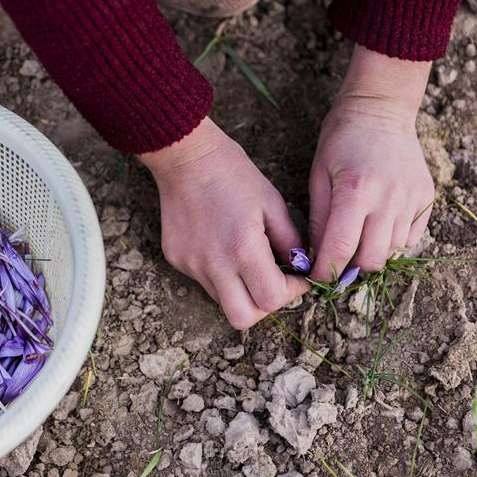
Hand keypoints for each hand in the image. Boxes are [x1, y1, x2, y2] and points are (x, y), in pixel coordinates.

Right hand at [140, 118, 309, 329]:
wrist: (185, 157)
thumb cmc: (232, 173)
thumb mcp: (272, 202)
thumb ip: (290, 240)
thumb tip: (300, 266)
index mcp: (243, 249)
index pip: (272, 299)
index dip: (292, 293)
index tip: (297, 277)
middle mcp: (214, 265)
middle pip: (243, 318)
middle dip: (264, 306)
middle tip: (273, 284)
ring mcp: (191, 265)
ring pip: (222, 301)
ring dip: (242, 290)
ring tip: (247, 261)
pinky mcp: (176, 260)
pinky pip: (204, 281)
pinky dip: (220, 274)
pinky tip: (221, 245)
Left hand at [309, 46, 434, 280]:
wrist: (380, 109)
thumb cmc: (341, 141)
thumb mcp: (319, 177)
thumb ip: (319, 220)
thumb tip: (315, 257)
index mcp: (355, 192)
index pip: (341, 249)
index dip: (326, 271)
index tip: (316, 277)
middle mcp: (389, 199)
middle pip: (372, 260)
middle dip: (351, 268)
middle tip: (338, 261)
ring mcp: (412, 199)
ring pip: (393, 251)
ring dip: (372, 253)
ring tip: (358, 237)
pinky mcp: (427, 197)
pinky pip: (412, 238)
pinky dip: (394, 241)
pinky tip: (379, 225)